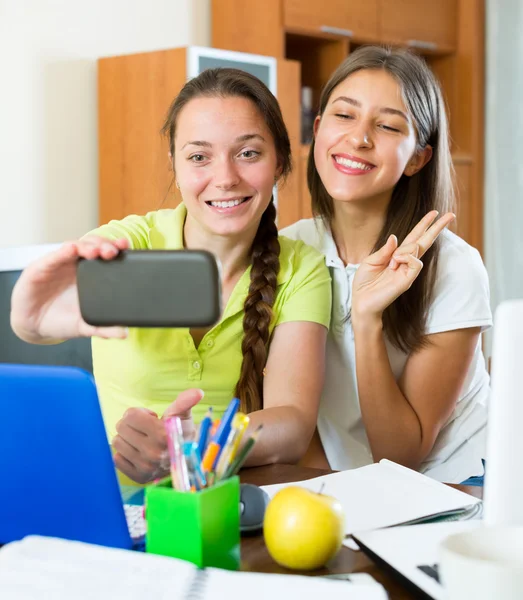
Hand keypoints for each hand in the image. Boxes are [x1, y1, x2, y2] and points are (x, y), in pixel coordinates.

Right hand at [10, 236, 129, 341]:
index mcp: (90, 275)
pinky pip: (54, 257)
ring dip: (87, 246)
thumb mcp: (85, 325)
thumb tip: (124, 333)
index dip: (117, 249)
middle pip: (93, 247)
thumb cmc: (60, 319)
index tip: (126, 247)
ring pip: (75, 247)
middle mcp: (76, 266)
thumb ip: (104, 328)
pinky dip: (63, 252)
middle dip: (104, 245)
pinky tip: (71, 249)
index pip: (105, 257)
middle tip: (113, 251)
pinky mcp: (41, 268)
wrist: (34, 326)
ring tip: (95, 250)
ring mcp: (59, 264)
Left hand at [112, 389, 203, 483]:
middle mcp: (153, 453)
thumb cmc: (181, 432)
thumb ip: (185, 402)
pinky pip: (116, 459)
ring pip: (117, 442)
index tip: (150, 418)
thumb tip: (198, 392)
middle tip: (144, 428)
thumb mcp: (183, 415)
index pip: (130, 415)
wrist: (186, 459)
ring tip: (141, 439)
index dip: (139, 413)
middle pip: (121, 427)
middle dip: (130, 424)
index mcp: (162, 434)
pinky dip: (124, 454)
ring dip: (127, 438)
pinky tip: (137, 452)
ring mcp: (145, 467)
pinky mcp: (138, 477)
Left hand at [352, 211, 454, 324]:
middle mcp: (405, 262)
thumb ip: (384, 250)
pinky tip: (396, 262)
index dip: (424, 225)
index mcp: (396, 256)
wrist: (361, 302)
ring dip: (405, 249)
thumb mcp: (371, 261)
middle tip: (451, 214)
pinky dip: (407, 257)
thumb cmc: (364, 283)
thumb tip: (395, 237)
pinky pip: (416, 263)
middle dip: (437, 227)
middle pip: (425, 241)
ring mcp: (408, 271)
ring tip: (391, 262)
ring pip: (417, 249)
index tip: (434, 213)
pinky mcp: (408, 280)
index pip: (414, 237)